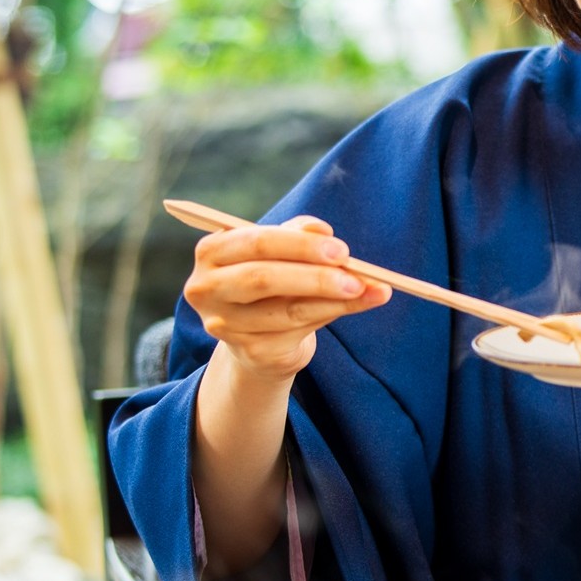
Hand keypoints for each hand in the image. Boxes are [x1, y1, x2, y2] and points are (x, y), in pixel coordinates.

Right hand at [182, 215, 389, 382]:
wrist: (260, 336)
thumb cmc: (272, 280)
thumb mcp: (281, 251)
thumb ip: (298, 235)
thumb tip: (321, 230)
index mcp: (212, 251)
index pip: (255, 243)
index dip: (300, 245)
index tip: (341, 250)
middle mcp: (207, 289)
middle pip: (262, 278)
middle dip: (315, 276)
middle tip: (357, 275)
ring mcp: (224, 324)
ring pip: (287, 310)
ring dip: (335, 300)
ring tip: (373, 290)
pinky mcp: (249, 351)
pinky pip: (300, 331)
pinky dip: (335, 314)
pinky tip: (362, 303)